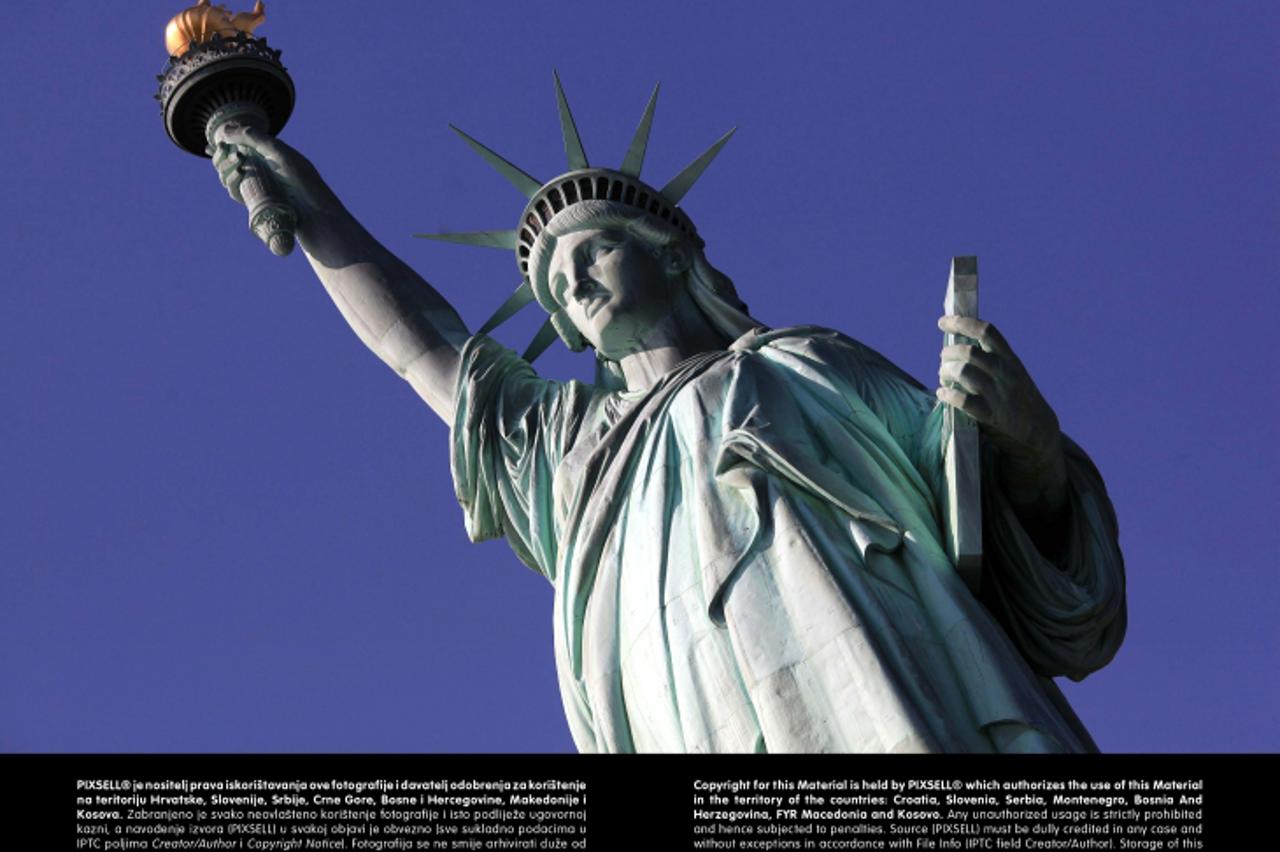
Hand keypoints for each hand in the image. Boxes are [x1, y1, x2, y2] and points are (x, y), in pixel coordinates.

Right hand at [210, 123, 340, 221]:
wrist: (314, 213)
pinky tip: (237, 176)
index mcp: (268, 153)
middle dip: (222, 156)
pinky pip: (235, 192)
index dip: (226, 142)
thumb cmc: (301, 180)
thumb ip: (253, 138)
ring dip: (224, 168)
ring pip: (229, 176)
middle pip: (230, 160)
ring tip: (236, 165)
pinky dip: (231, 183)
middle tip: (222, 152)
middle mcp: (261, 169)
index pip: (240, 144)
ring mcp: (258, 186)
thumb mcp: (278, 152)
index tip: (218, 141)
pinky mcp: (255, 202)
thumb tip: (224, 129)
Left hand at [936, 315, 1066, 514]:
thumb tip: (956, 344)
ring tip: (943, 377)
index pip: (986, 332)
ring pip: (963, 372)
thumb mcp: (1012, 373)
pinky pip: (963, 400)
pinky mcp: (991, 415)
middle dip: (949, 353)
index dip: (961, 323)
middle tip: (943, 359)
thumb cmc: (1018, 399)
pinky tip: (942, 394)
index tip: (942, 322)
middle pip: (969, 352)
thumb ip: (990, 360)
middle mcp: (1005, 373)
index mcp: (1010, 359)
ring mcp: (998, 394)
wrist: (1039, 432)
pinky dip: (947, 395)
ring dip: (946, 372)